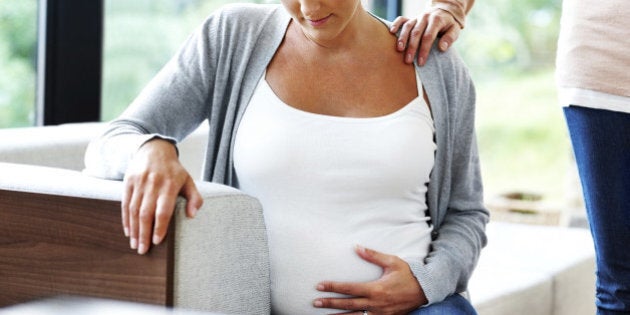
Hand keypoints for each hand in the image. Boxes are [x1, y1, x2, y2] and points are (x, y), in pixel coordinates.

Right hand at [122, 138, 202, 254]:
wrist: (154, 149)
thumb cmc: (174, 170)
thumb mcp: (189, 181)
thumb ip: (195, 198)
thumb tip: (193, 215)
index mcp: (170, 185)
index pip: (163, 210)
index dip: (160, 227)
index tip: (157, 242)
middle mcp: (153, 184)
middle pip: (146, 213)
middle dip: (144, 233)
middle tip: (142, 250)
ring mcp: (139, 182)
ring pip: (134, 210)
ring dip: (134, 229)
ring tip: (135, 244)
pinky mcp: (128, 182)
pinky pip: (125, 203)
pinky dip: (125, 219)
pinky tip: (128, 231)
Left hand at [313, 246, 426, 314]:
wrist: (426, 290)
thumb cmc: (408, 274)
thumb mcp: (392, 262)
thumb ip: (373, 255)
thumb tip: (356, 247)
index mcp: (376, 289)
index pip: (349, 288)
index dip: (333, 287)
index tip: (320, 286)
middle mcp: (376, 303)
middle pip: (348, 305)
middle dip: (330, 303)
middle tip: (315, 302)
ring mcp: (380, 313)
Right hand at [390, 8, 461, 65]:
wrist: (444, 11)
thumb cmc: (449, 24)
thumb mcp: (455, 30)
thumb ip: (450, 38)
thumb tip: (442, 48)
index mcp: (437, 20)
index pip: (429, 36)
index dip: (424, 50)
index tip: (421, 62)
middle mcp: (425, 18)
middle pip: (416, 33)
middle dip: (412, 47)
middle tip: (408, 61)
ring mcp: (417, 17)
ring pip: (408, 27)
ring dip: (402, 38)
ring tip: (399, 50)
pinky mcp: (411, 18)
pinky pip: (402, 19)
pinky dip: (396, 24)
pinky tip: (391, 32)